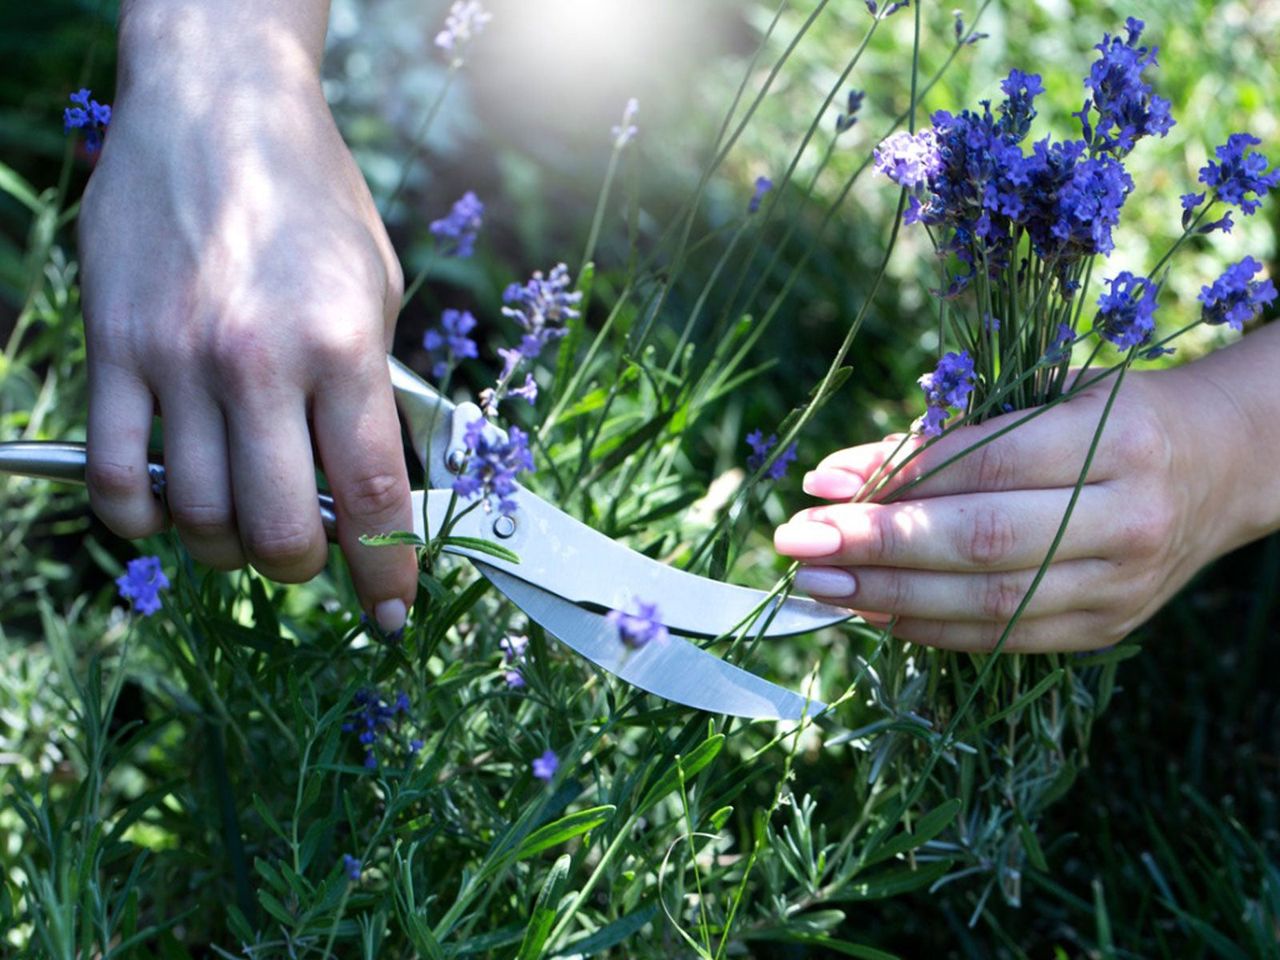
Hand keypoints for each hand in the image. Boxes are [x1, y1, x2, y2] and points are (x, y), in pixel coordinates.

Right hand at [79, 2, 415, 629]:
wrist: (217, 109)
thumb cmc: (314, 201)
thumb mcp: (378, 290)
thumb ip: (376, 391)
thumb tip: (374, 487)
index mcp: (344, 347)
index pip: (373, 499)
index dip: (387, 572)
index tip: (393, 611)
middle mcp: (260, 363)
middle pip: (282, 529)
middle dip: (304, 567)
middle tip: (308, 553)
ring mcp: (176, 360)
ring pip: (196, 517)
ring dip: (227, 546)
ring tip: (244, 522)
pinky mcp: (112, 350)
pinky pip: (115, 476)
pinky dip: (140, 519)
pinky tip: (166, 508)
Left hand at [774, 365, 1261, 651]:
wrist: (1224, 467)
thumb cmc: (1115, 413)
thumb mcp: (1045, 393)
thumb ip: (947, 432)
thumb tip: (836, 478)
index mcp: (1118, 439)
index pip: (988, 465)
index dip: (898, 479)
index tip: (820, 489)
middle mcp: (1127, 517)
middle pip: (983, 542)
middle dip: (878, 547)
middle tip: (797, 545)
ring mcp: (1122, 585)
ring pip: (990, 603)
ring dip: (888, 598)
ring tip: (817, 587)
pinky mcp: (1107, 627)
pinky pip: (1005, 638)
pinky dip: (929, 628)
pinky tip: (871, 611)